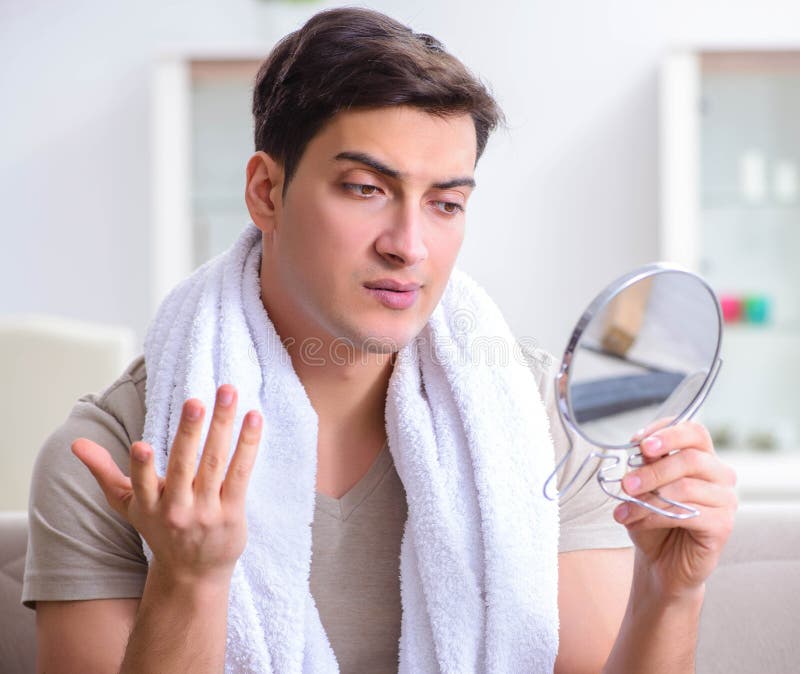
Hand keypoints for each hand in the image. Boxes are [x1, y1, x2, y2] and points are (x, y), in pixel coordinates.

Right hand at [72, 384, 261, 586]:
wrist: (193, 576)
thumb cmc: (160, 530)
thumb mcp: (128, 505)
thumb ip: (104, 472)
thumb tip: (76, 443)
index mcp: (148, 505)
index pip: (142, 484)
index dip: (141, 467)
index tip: (140, 446)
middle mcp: (177, 510)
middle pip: (183, 466)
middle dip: (189, 432)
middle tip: (196, 402)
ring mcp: (206, 512)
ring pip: (214, 463)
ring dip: (222, 426)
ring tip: (228, 394)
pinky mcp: (232, 513)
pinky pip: (240, 473)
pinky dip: (248, 445)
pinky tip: (253, 418)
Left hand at [612, 419, 736, 598]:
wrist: (660, 562)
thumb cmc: (653, 519)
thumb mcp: (643, 488)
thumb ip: (647, 465)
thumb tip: (641, 448)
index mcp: (702, 457)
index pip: (694, 431)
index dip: (666, 432)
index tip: (637, 442)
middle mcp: (720, 475)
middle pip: (690, 458)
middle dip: (652, 470)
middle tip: (626, 483)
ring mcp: (725, 500)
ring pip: (686, 488)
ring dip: (648, 499)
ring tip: (623, 510)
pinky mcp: (723, 526)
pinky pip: (688, 514)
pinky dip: (656, 516)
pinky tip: (638, 522)